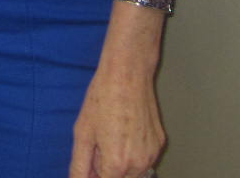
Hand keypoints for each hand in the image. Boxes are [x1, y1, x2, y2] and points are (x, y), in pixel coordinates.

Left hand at [68, 63, 164, 177]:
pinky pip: (145, 158)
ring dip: (121, 163)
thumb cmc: (102, 98)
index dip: (93, 174)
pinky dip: (134, 152)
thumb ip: (79, 165)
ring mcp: (152, 154)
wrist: (128, 73)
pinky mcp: (160, 143)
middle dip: (107, 169)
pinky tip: (126, 130)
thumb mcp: (82, 133)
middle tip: (99, 144)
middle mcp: (139, 164)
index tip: (91, 158)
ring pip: (134, 172)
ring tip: (112, 135)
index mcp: (117, 164)